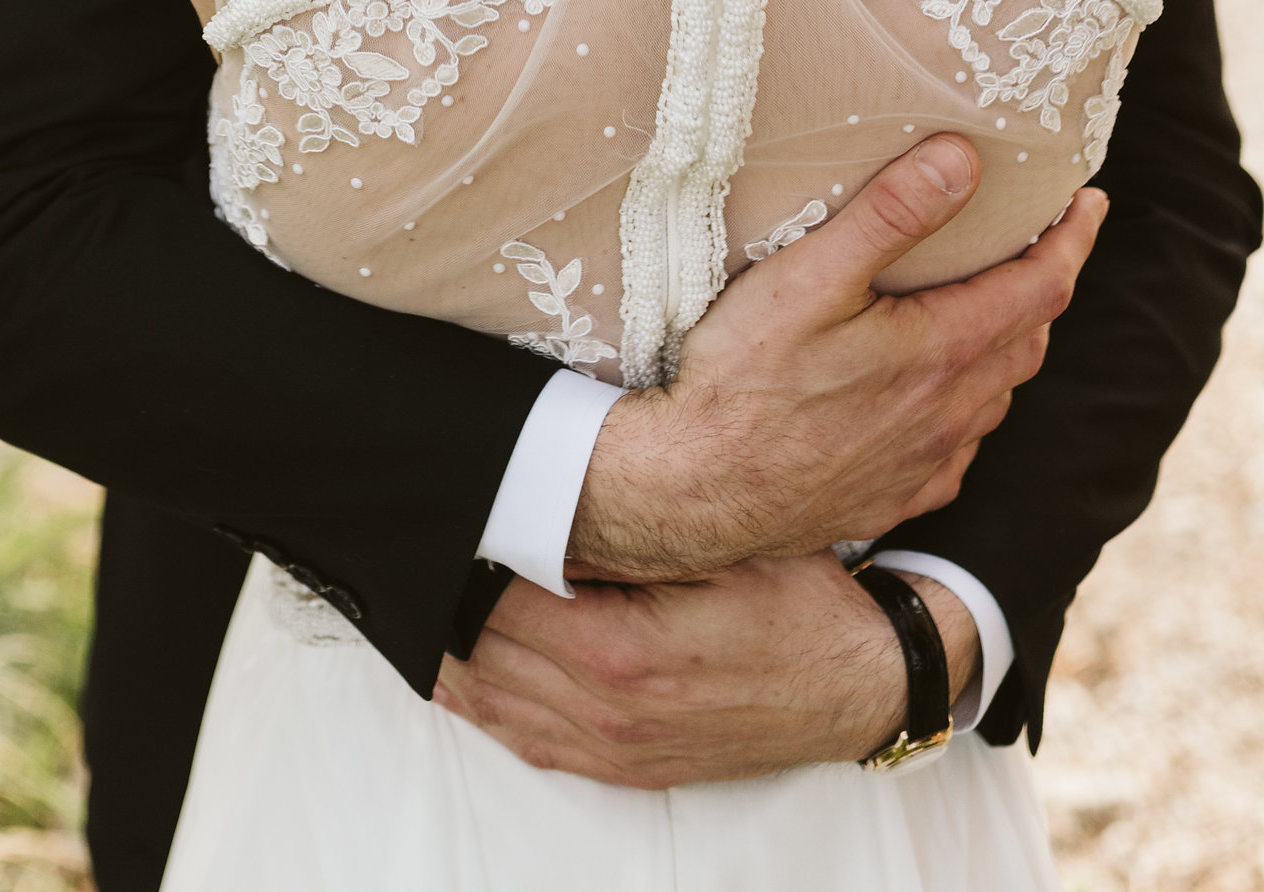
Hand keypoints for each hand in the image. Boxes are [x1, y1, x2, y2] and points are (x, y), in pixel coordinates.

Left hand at [436, 557, 977, 787]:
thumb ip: (629, 533)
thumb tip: (544, 497)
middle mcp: (607, 714)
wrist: (865, 680)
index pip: (499, 602)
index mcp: (622, 654)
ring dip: (444, 654)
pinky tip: (453, 673)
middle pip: (482, 654)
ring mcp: (616, 749)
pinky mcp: (630, 766)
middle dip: (437, 599)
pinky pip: (530, 739)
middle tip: (398, 542)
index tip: (428, 510)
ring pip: (494, 703)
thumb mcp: (722, 547)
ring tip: (403, 595)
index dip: (458, 554)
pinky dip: (482, 704)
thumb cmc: (799, 600)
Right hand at [570, 136, 1104, 578]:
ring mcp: (926, 463)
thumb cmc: (742, 379)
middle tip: (1040, 242)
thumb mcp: (809, 277)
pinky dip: (972, 405)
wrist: (694, 493)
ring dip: (1009, 345)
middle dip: (1044, 285)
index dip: (1074, 239)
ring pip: (999, 395)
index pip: (1042, 286)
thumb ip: (890, 215)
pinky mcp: (896, 497)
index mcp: (941, 352)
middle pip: (1028, 339)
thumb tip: (964, 160)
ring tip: (993, 306)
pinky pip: (962, 446)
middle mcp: (950, 413)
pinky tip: (944, 393)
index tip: (1090, 202)